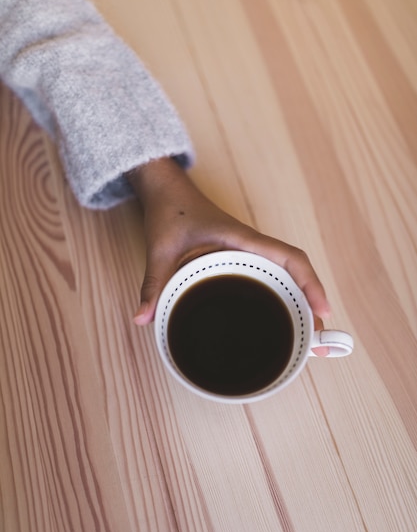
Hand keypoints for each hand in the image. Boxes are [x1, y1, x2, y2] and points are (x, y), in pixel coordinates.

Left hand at [126, 158, 330, 354]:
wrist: (167, 191)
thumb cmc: (169, 212)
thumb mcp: (159, 250)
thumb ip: (152, 284)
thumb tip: (142, 318)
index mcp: (242, 238)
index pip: (289, 257)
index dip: (310, 283)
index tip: (322, 311)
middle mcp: (252, 244)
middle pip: (296, 270)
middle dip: (312, 302)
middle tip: (318, 340)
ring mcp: (250, 250)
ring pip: (287, 274)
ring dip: (301, 300)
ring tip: (307, 336)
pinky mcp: (242, 256)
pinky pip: (271, 274)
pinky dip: (284, 294)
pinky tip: (281, 317)